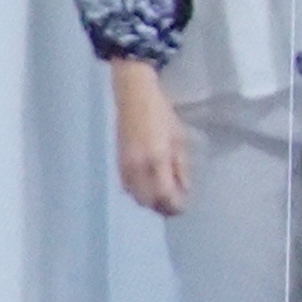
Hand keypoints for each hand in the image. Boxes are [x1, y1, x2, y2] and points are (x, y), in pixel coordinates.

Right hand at [108, 53, 191, 215]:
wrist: (133, 94)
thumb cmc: (160, 112)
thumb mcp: (178, 139)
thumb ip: (181, 167)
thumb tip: (184, 189)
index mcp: (157, 160)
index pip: (165, 196)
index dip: (175, 206)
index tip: (184, 206)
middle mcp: (138, 167)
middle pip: (148, 202)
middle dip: (162, 207)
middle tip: (175, 203)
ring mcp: (125, 165)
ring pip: (136, 197)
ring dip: (150, 200)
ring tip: (164, 194)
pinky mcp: (117, 162)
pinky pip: (127, 187)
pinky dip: (139, 191)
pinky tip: (149, 184)